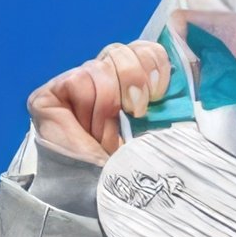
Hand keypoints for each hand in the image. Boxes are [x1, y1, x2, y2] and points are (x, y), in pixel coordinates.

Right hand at [26, 40, 172, 165]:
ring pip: (98, 68)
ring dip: (108, 106)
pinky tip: (86, 128)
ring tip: (106, 133)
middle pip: (121, 51)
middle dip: (134, 80)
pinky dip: (88, 107)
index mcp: (129, 80)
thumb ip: (166, 96)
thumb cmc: (128, 160)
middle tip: (136, 112)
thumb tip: (186, 68)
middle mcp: (101, 76)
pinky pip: (77, 80)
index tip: (159, 93)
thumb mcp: (158, 125)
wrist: (97, 188)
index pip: (143, 48)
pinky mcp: (48, 93)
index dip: (154, 63)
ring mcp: (73, 83)